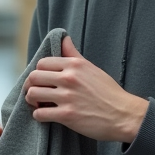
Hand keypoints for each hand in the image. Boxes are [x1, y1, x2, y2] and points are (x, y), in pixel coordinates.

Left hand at [25, 36, 148, 142]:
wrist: (124, 115)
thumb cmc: (109, 92)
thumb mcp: (92, 68)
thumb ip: (74, 55)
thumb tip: (64, 38)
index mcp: (75, 65)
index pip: (42, 63)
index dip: (38, 73)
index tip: (42, 81)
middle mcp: (69, 78)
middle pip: (34, 77)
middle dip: (30, 86)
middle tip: (36, 93)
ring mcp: (67, 97)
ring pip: (32, 94)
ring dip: (32, 101)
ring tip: (39, 104)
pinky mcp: (67, 115)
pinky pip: (40, 113)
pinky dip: (39, 115)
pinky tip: (46, 115)